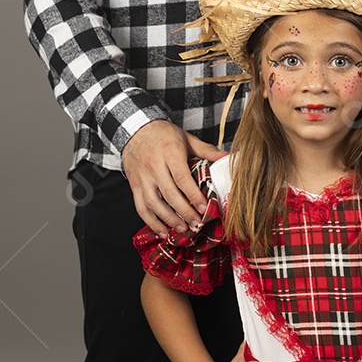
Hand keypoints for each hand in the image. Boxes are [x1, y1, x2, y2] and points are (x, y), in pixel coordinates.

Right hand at [123, 120, 225, 236]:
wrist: (136, 130)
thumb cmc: (164, 135)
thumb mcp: (186, 138)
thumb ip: (206, 150)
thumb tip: (227, 157)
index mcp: (170, 153)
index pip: (183, 178)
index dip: (194, 196)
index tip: (205, 208)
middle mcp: (154, 166)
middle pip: (170, 193)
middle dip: (185, 212)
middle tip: (197, 224)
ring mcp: (143, 177)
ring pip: (154, 203)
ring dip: (169, 219)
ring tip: (183, 229)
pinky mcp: (134, 185)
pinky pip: (141, 206)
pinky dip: (151, 222)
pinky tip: (162, 231)